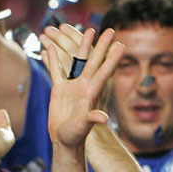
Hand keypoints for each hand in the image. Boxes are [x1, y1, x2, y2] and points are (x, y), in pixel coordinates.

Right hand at [41, 24, 122, 148]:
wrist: (64, 141)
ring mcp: (71, 87)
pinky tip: (51, 48)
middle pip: (93, 60)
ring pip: (76, 61)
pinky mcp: (59, 90)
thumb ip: (92, 119)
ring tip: (87, 30)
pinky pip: (56, 71)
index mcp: (91, 92)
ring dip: (81, 46)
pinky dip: (53, 60)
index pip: (104, 71)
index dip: (112, 58)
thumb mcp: (83, 127)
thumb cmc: (75, 136)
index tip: (121, 45)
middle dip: (102, 45)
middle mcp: (84, 86)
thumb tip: (103, 118)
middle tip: (110, 30)